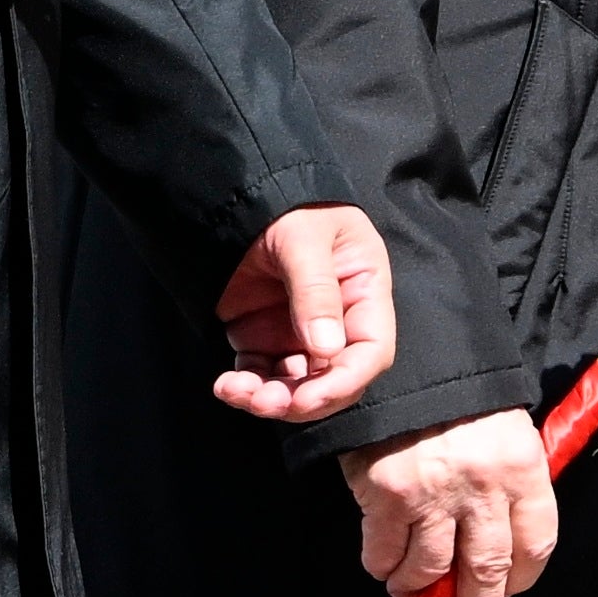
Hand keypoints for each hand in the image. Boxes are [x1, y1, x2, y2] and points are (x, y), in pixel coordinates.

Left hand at [212, 207, 400, 424]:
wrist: (238, 193)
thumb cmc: (286, 205)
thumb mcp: (303, 238)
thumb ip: (315, 289)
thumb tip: (325, 349)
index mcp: (364, 293)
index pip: (370, 351)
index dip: (344, 381)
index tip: (310, 397)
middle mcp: (338, 320)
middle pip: (332, 378)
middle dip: (301, 398)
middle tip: (265, 403)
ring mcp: (299, 332)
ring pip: (294, 384)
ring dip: (269, 398)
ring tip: (237, 392)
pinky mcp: (263, 336)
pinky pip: (260, 374)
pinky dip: (246, 388)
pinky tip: (227, 386)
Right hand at [345, 409, 563, 596]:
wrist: (403, 360)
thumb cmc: (458, 396)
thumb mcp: (504, 430)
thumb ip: (508, 486)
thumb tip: (499, 549)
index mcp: (522, 469)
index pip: (536, 544)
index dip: (522, 580)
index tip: (508, 592)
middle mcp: (482, 487)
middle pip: (487, 573)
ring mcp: (433, 494)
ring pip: (430, 570)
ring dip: (417, 589)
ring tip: (410, 589)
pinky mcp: (387, 495)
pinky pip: (384, 553)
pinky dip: (383, 566)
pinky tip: (384, 563)